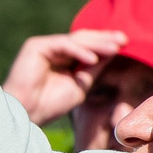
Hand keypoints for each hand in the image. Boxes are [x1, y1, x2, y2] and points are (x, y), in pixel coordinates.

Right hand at [2, 31, 129, 124]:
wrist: (26, 114)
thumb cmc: (50, 104)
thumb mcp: (80, 84)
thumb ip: (93, 68)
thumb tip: (113, 51)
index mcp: (64, 58)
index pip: (87, 46)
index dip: (105, 44)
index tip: (125, 44)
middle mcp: (54, 49)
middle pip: (83, 39)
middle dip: (104, 39)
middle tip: (124, 39)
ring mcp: (44, 46)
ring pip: (75, 40)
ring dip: (96, 44)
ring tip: (115, 48)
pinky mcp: (36, 46)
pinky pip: (62, 45)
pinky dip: (79, 51)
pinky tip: (93, 59)